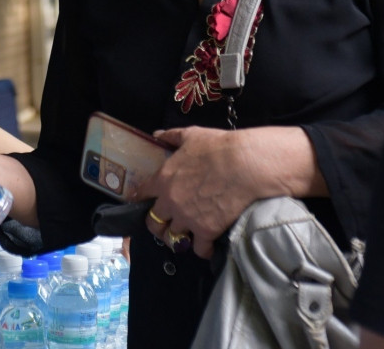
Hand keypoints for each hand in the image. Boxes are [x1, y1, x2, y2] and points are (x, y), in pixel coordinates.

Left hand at [136, 127, 290, 258]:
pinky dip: (202, 249)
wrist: (244, 165)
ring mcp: (187, 219)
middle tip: (165, 224)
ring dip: (178, 237)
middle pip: (153, 223)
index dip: (140, 198)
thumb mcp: (191, 135)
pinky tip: (206, 245)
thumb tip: (157, 135)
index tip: (142, 201)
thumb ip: (171, 136)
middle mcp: (170, 202)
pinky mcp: (206, 231)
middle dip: (157, 224)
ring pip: (173, 238)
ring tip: (184, 236)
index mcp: (163, 179)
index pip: (141, 194)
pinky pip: (198, 249)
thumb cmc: (217, 147)